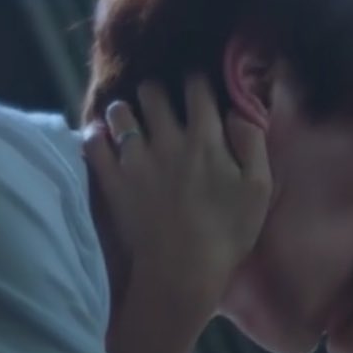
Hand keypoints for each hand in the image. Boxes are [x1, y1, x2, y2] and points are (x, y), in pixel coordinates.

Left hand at [83, 74, 271, 307]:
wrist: (183, 272)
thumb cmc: (227, 233)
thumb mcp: (259, 189)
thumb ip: (252, 143)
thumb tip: (237, 111)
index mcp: (205, 137)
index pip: (195, 86)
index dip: (196, 81)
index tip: (197, 89)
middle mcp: (167, 138)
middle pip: (152, 90)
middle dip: (156, 92)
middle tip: (161, 106)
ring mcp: (134, 158)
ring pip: (120, 111)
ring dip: (125, 111)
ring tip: (130, 123)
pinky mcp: (111, 180)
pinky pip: (93, 142)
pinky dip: (95, 136)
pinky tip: (102, 140)